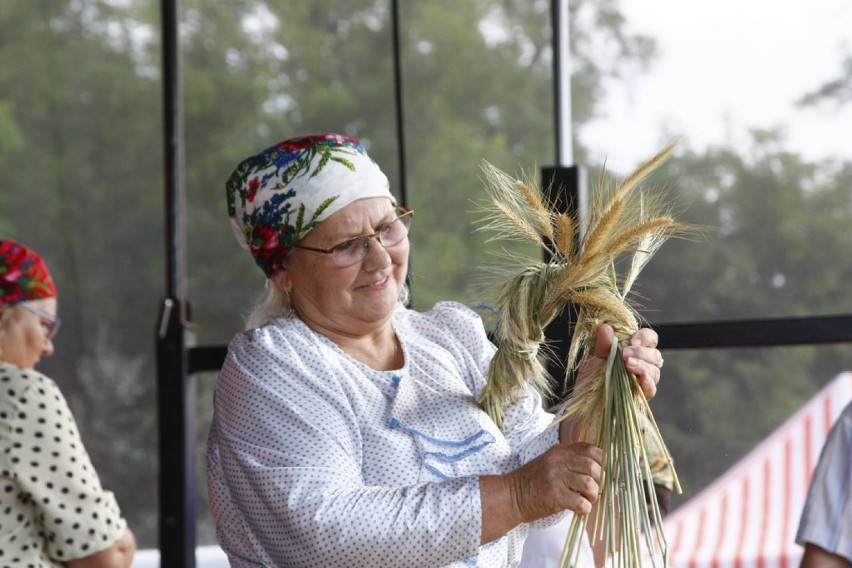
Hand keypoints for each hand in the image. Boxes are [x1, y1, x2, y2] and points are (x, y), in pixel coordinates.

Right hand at [480, 442, 603, 543]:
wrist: (510, 496)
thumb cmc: (531, 481)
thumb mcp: (548, 462)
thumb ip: (568, 461)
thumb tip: (595, 469)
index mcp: (559, 451)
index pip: (589, 448)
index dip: (600, 461)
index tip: (599, 472)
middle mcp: (558, 461)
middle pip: (592, 466)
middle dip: (598, 480)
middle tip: (593, 489)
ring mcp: (556, 478)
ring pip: (589, 484)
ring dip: (593, 495)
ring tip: (587, 500)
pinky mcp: (555, 496)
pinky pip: (581, 502)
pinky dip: (585, 508)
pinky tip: (580, 509)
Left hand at [589, 324, 661, 399]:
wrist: (585, 398)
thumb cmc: (592, 374)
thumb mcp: (594, 356)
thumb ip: (602, 343)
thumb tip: (606, 327)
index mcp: (634, 349)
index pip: (650, 338)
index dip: (644, 337)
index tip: (632, 340)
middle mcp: (643, 363)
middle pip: (655, 354)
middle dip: (641, 352)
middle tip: (624, 354)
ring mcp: (643, 380)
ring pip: (655, 371)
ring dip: (642, 365)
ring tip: (627, 364)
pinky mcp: (641, 396)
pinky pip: (651, 389)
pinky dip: (648, 383)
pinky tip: (641, 379)